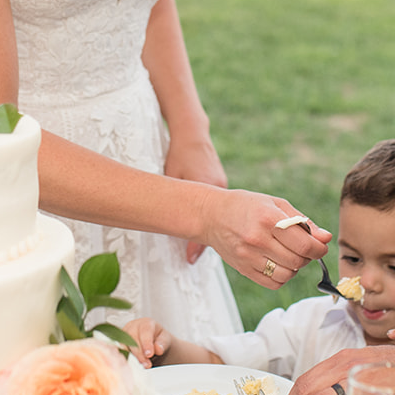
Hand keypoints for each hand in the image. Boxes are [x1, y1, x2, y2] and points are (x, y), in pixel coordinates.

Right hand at [123, 317, 170, 367]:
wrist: (153, 341)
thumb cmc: (159, 339)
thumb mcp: (165, 340)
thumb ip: (162, 343)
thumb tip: (158, 349)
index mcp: (146, 323)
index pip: (145, 331)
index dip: (146, 343)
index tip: (149, 354)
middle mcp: (133, 326)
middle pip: (132, 338)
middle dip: (139, 354)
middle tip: (146, 365)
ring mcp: (124, 333)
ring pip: (123, 344)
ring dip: (131, 357)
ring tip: (140, 366)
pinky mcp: (119, 342)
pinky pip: (119, 349)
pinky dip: (125, 357)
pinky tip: (131, 365)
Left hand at [164, 133, 226, 262]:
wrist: (193, 135)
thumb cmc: (179, 155)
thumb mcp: (172, 176)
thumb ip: (175, 202)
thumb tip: (174, 223)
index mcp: (206, 187)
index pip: (203, 222)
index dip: (196, 243)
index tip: (190, 260)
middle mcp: (218, 189)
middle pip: (215, 222)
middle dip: (207, 239)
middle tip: (196, 258)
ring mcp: (222, 187)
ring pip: (220, 216)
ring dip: (212, 228)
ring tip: (205, 246)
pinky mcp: (222, 184)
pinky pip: (221, 207)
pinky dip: (215, 216)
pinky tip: (209, 225)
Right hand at [194, 188, 330, 288]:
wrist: (211, 215)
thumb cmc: (246, 206)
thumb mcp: (275, 204)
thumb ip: (302, 221)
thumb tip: (326, 238)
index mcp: (268, 218)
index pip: (305, 244)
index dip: (319, 248)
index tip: (320, 246)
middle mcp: (258, 239)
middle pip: (298, 261)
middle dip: (308, 257)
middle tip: (303, 248)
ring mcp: (249, 256)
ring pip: (287, 275)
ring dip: (295, 268)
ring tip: (289, 254)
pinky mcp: (243, 269)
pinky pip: (273, 283)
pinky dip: (282, 277)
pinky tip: (278, 263)